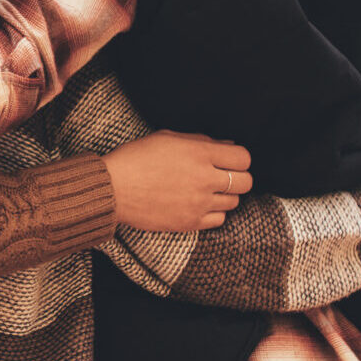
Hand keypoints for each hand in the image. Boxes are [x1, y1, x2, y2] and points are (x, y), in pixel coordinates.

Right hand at [105, 130, 252, 232]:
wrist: (114, 188)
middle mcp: (204, 179)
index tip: (230, 158)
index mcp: (199, 153)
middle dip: (239, 176)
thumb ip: (200, 140)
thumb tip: (227, 144)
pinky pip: (219, 220)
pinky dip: (214, 212)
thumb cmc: (137, 158)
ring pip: (234, 202)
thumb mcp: (168, 138)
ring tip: (206, 189)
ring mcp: (199, 203)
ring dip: (225, 194)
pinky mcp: (191, 223)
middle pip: (246, 182)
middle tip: (223, 174)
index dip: (239, 157)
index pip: (243, 158)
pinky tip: (199, 204)